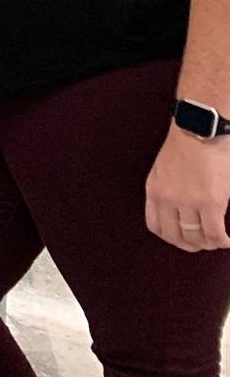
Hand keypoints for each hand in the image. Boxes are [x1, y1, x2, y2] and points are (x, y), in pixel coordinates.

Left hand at [146, 126, 229, 250]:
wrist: (199, 130)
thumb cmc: (185, 146)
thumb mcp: (162, 169)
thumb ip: (166, 190)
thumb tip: (176, 211)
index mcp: (154, 190)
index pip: (156, 226)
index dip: (171, 238)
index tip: (184, 239)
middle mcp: (167, 199)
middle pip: (175, 237)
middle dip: (190, 246)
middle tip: (203, 244)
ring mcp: (188, 201)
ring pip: (196, 238)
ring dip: (208, 244)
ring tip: (217, 241)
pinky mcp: (210, 201)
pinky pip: (214, 233)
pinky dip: (222, 242)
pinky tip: (227, 240)